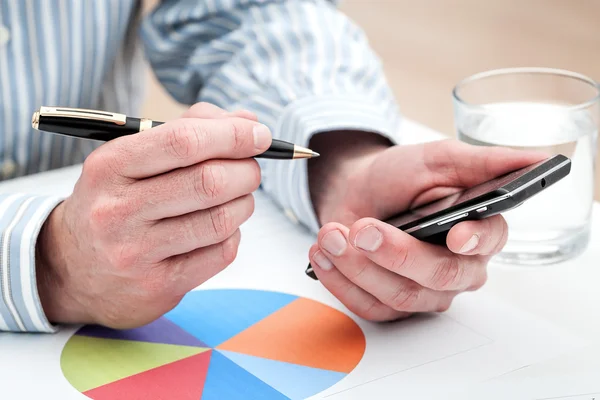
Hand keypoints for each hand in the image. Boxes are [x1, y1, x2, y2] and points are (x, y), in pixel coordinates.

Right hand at [36, 103, 270, 327]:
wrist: (72, 269)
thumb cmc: (115, 201)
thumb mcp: (132, 156)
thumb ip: (190, 128)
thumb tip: (248, 121)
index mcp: (111, 166)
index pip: (184, 141)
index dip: (233, 134)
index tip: (259, 134)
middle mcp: (118, 209)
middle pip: (210, 181)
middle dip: (246, 170)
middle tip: (250, 170)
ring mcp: (137, 252)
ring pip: (221, 220)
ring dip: (244, 203)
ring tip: (237, 198)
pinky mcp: (159, 286)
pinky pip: (222, 253)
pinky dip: (233, 234)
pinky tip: (220, 229)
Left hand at [308, 133, 544, 320]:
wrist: (356, 191)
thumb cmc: (400, 176)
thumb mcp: (437, 159)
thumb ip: (483, 162)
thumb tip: (537, 158)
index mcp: (478, 230)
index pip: (489, 242)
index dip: (473, 241)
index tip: (454, 233)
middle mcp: (457, 267)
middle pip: (439, 277)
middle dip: (395, 253)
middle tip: (361, 228)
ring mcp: (423, 291)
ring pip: (400, 296)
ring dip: (358, 265)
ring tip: (332, 233)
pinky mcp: (390, 305)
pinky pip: (369, 307)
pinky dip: (340, 280)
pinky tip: (323, 254)